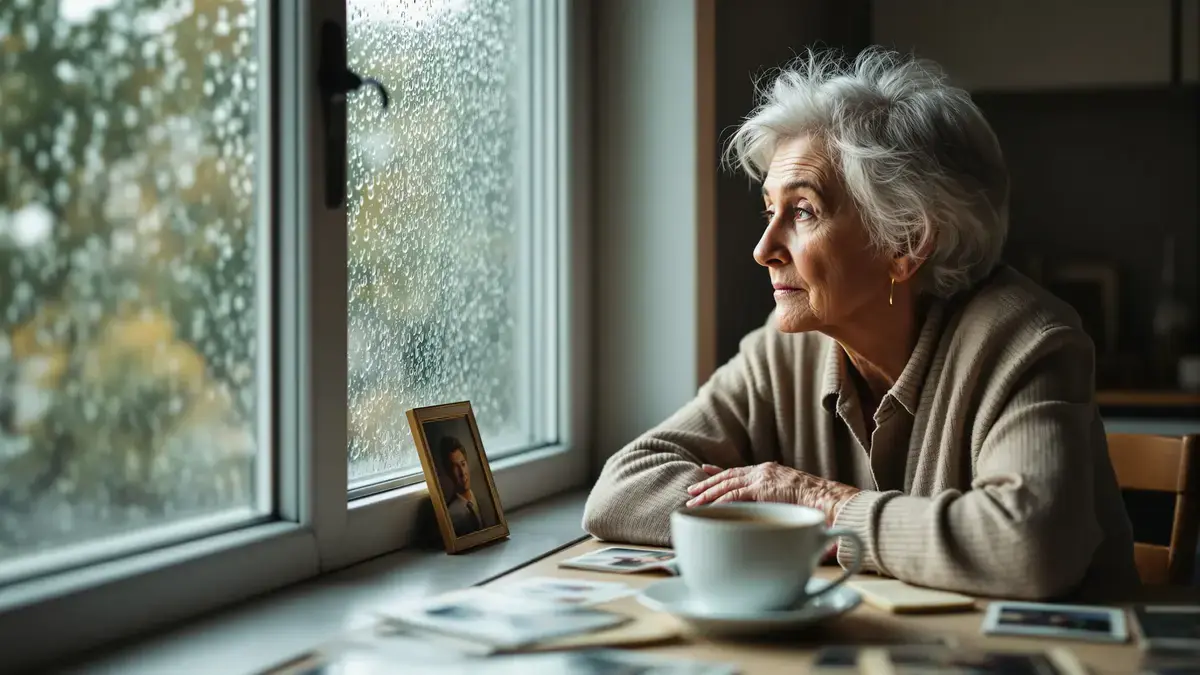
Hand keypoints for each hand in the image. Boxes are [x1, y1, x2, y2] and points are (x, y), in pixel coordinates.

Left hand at [685, 462, 860, 525]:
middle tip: (692, 491)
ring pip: (726, 485)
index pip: (741, 471)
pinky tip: (706, 509)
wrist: (833, 502)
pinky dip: (718, 502)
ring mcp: (762, 478)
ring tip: (693, 503)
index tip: (707, 472)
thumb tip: (783, 531)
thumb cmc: (821, 508)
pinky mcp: (761, 488)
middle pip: (729, 476)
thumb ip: (783, 511)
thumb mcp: (797, 505)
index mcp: (772, 473)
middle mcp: (764, 471)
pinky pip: (733, 495)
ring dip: (708, 494)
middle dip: (708, 483)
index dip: (722, 473)